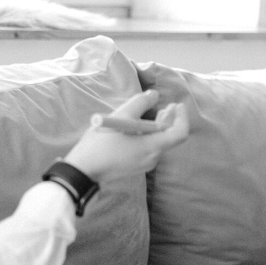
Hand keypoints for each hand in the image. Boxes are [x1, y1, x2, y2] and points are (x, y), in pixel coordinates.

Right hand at [63, 90, 190, 183]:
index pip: (180, 134)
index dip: (182, 118)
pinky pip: (149, 149)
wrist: (83, 169)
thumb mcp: (121, 116)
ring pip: (158, 143)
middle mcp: (152, 158)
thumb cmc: (101, 142)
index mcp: (152, 147)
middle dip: (170, 120)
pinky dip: (149, 136)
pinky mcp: (135, 166)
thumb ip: (140, 103)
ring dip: (159, 127)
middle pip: (169, 138)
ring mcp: (144, 164)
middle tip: (169, 105)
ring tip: (156, 113)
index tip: (177, 105)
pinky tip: (139, 128)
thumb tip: (154, 95)